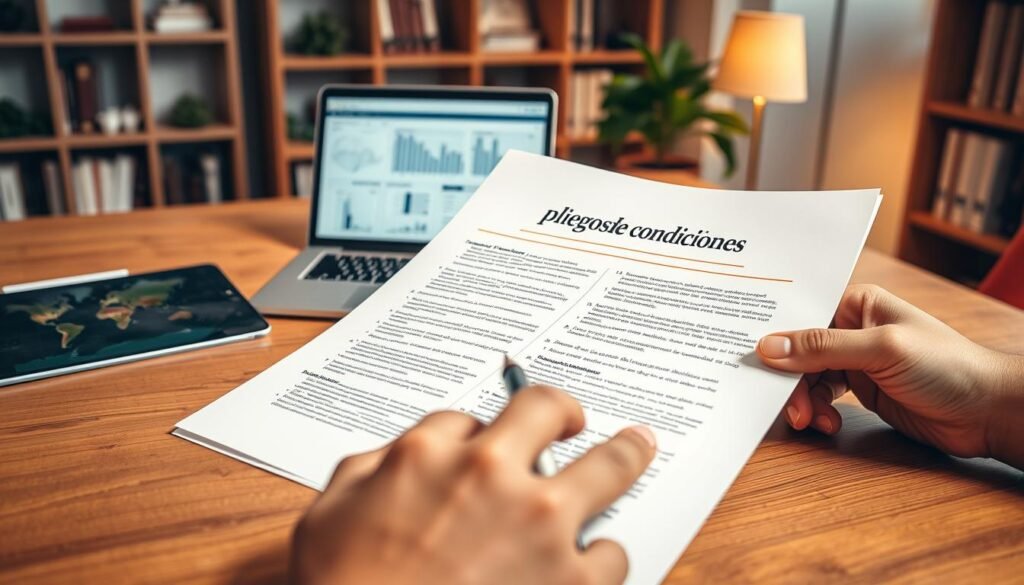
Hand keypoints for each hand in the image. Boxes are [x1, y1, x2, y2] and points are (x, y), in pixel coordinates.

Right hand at [290, 385, 656, 584]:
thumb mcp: (329, 513)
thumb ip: (370, 470)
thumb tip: (400, 455)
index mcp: (428, 454)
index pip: (465, 416)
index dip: (477, 430)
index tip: (485, 440)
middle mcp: (490, 474)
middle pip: (549, 409)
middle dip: (567, 410)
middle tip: (578, 418)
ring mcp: (538, 524)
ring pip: (610, 465)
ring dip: (624, 456)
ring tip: (636, 451)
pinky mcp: (570, 580)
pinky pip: (614, 553)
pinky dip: (606, 557)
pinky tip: (595, 561)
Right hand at [757, 284, 1023, 466]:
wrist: (989, 411)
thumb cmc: (947, 365)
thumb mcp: (881, 349)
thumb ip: (822, 348)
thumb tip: (768, 346)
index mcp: (856, 303)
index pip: (800, 313)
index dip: (773, 334)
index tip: (748, 357)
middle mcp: (850, 328)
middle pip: (797, 351)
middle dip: (788, 381)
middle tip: (788, 407)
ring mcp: (854, 361)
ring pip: (805, 378)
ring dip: (802, 402)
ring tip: (811, 422)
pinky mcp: (860, 390)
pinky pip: (821, 398)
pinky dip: (818, 413)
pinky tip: (828, 424)